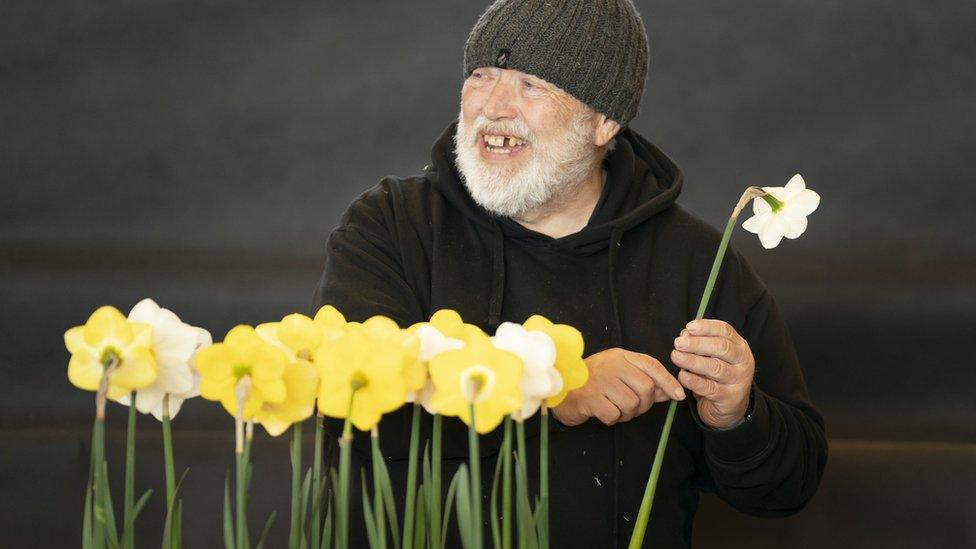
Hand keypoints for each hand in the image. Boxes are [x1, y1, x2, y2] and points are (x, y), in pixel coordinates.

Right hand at [552, 348, 685, 426]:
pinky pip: (614, 414)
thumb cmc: (591, 380)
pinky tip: (603, 412)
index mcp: (620, 356)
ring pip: (632, 404)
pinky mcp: (590, 398)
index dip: (668, 381)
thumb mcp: (617, 372)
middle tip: (632, 407)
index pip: (651, 366)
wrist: (558, 386)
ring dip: (627, 413)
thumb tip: (667, 391)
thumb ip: (641, 379)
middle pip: (646, 388)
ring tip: (614, 408)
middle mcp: (612, 365)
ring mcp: (600, 381)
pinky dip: (612, 418)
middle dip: (644, 403)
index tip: (678, 396)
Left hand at [672, 319, 754, 428]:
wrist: (731, 406)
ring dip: (692, 361)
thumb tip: (685, 335)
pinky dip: (693, 380)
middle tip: (678, 343)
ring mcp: (738, 380)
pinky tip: (682, 375)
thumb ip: (700, 344)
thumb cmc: (717, 375)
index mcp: (739, 346)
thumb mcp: (712, 357)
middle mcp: (742, 361)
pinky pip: (709, 388)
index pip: (725, 331)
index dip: (707, 327)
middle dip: (698, 344)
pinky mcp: (729, 397)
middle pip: (722, 347)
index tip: (689, 327)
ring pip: (715, 368)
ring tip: (676, 357)